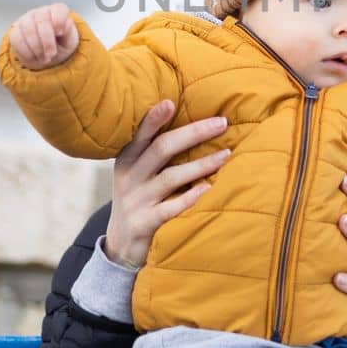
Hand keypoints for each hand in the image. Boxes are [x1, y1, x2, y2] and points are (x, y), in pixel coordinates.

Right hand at [8, 2, 79, 69]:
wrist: (47, 55)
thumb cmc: (61, 45)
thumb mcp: (69, 42)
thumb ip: (69, 33)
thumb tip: (64, 27)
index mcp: (57, 11)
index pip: (59, 9)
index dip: (59, 19)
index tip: (60, 33)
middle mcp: (41, 13)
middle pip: (42, 20)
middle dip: (47, 41)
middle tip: (51, 55)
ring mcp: (26, 20)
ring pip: (28, 30)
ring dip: (36, 48)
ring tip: (44, 59)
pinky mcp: (15, 32)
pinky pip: (16, 39)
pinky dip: (26, 52)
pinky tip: (34, 57)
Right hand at [104, 101, 230, 271]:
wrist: (120, 244)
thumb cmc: (139, 198)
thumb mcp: (137, 172)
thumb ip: (155, 150)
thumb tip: (196, 123)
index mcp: (127, 159)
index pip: (140, 134)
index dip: (154, 118)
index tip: (170, 102)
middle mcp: (130, 176)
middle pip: (161, 149)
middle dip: (193, 133)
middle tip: (221, 123)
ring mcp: (136, 201)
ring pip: (170, 177)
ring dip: (200, 164)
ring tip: (226, 154)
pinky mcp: (144, 223)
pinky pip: (170, 209)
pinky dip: (190, 198)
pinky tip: (208, 189)